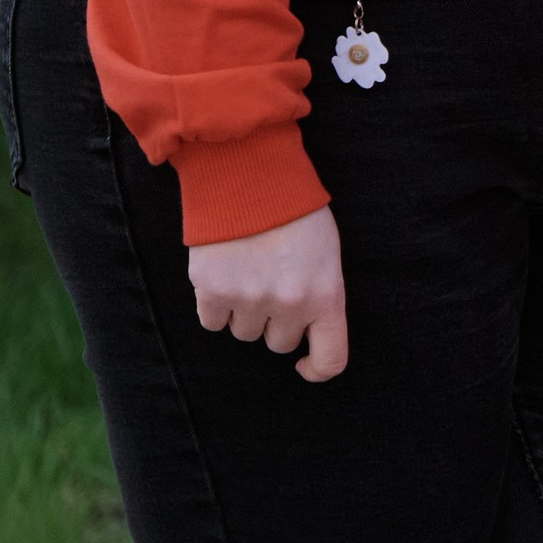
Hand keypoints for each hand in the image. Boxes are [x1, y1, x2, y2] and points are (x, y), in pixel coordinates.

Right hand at [186, 206, 347, 383]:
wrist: (250, 174)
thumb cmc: (294, 209)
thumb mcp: (325, 251)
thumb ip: (318, 293)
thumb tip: (305, 330)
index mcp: (326, 295)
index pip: (330, 359)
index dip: (316, 369)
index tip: (304, 364)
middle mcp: (289, 304)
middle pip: (278, 343)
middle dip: (274, 321)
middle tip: (270, 283)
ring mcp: (249, 299)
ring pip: (243, 333)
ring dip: (243, 311)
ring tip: (247, 270)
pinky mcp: (212, 290)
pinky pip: (212, 322)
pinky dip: (215, 305)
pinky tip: (223, 274)